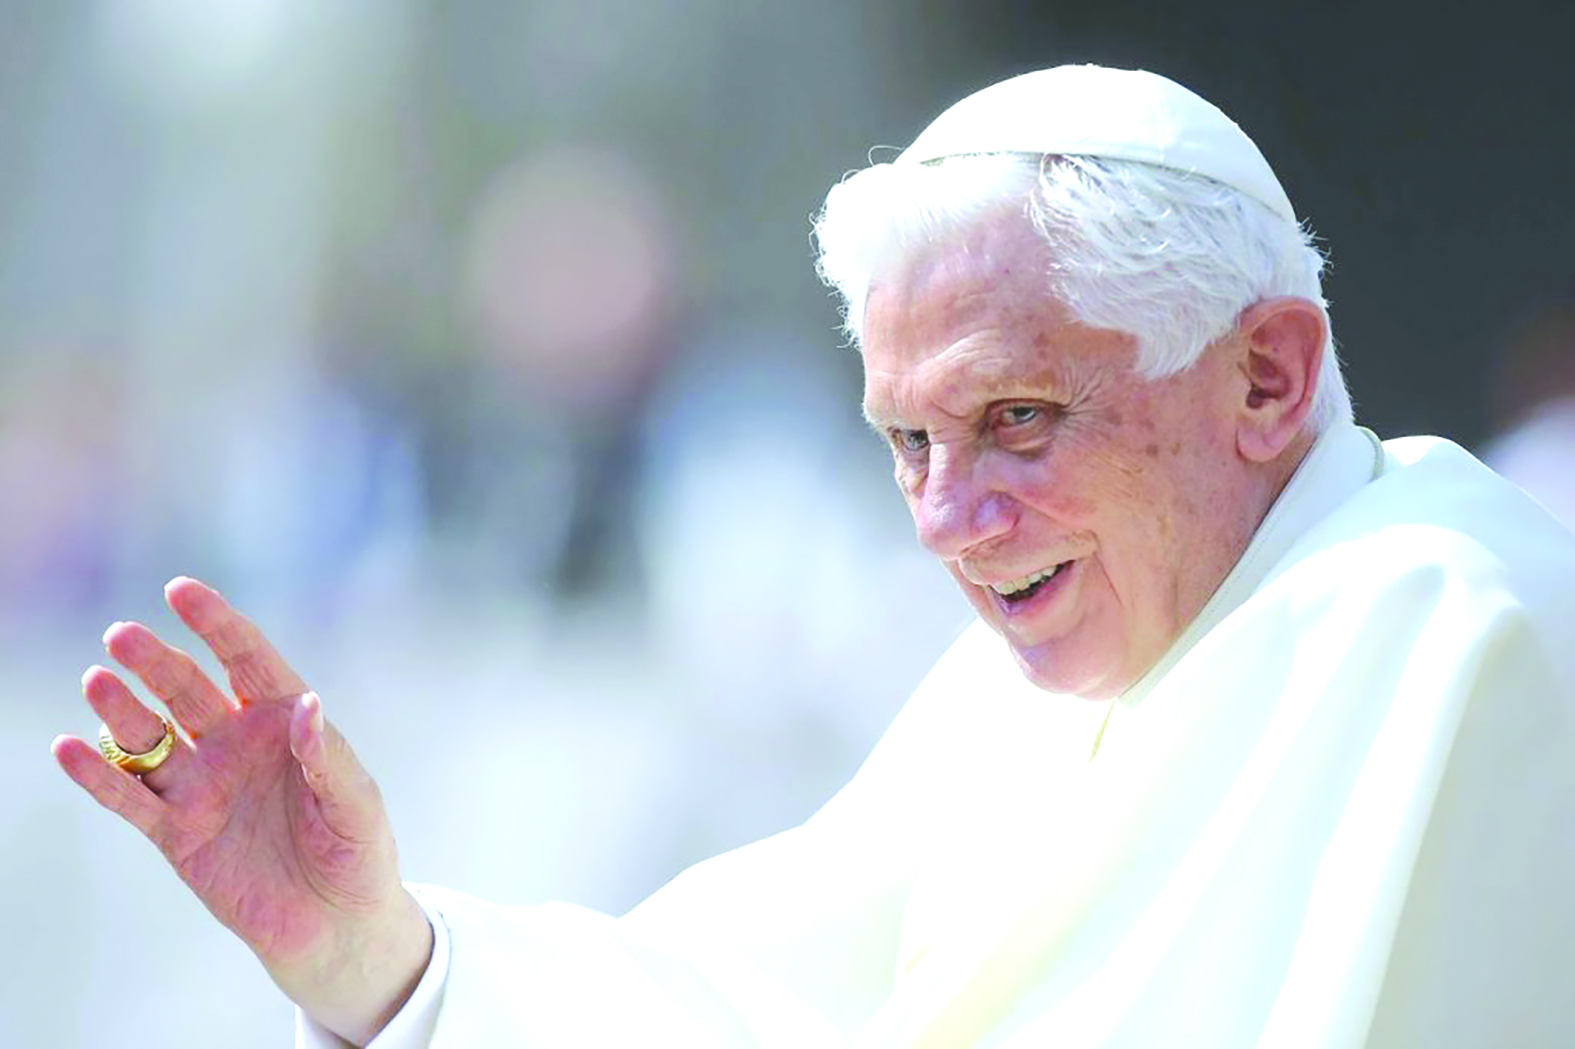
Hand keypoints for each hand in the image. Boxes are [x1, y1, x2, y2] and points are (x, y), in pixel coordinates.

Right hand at [52, 577, 431, 1044]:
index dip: (215, 624)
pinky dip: (98, 776)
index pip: (247, 659)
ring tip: (97, 680)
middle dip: (157, 662)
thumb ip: (326, 757)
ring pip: (152, 738)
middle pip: (188, 690)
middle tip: (122, 634)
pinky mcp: (178, 834)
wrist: (336, 926)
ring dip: (122, 710)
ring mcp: (203, 786)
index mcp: (285, 721)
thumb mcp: (355, 804)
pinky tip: (69, 748)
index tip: (180, 590)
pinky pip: (131, 800)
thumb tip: (305, 705)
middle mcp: (236, 743)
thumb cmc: (358, 853)